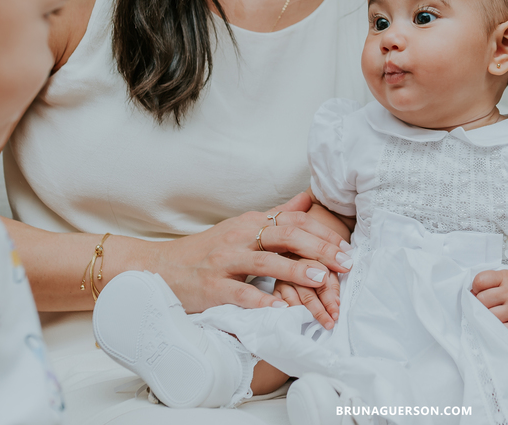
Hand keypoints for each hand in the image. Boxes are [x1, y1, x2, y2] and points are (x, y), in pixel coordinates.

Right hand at [146, 192, 350, 312]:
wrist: (161, 268)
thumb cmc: (207, 251)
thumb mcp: (242, 227)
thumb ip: (276, 215)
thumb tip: (307, 198)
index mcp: (250, 223)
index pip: (293, 221)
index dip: (322, 233)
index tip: (346, 247)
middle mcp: (239, 237)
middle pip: (285, 236)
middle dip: (318, 248)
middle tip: (345, 262)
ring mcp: (224, 261)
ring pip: (265, 261)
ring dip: (295, 270)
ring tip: (322, 279)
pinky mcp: (212, 286)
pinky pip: (239, 293)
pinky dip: (260, 299)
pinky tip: (279, 308)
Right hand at [273, 257, 341, 328]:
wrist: (293, 260)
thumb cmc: (316, 270)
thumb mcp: (329, 272)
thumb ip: (333, 286)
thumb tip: (336, 303)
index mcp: (314, 263)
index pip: (323, 285)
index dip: (330, 301)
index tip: (335, 314)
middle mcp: (297, 271)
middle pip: (308, 295)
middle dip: (319, 312)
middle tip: (328, 324)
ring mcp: (284, 280)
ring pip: (293, 301)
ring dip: (303, 314)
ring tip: (311, 323)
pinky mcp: (274, 289)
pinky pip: (279, 304)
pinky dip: (286, 312)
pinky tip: (293, 319)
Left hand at [471, 270, 507, 336]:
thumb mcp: (502, 276)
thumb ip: (484, 280)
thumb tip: (470, 296)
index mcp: (506, 278)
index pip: (480, 281)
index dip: (475, 287)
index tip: (479, 290)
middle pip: (481, 300)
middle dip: (479, 302)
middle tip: (485, 303)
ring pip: (488, 315)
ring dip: (485, 315)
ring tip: (490, 312)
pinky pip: (497, 329)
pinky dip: (493, 327)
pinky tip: (496, 322)